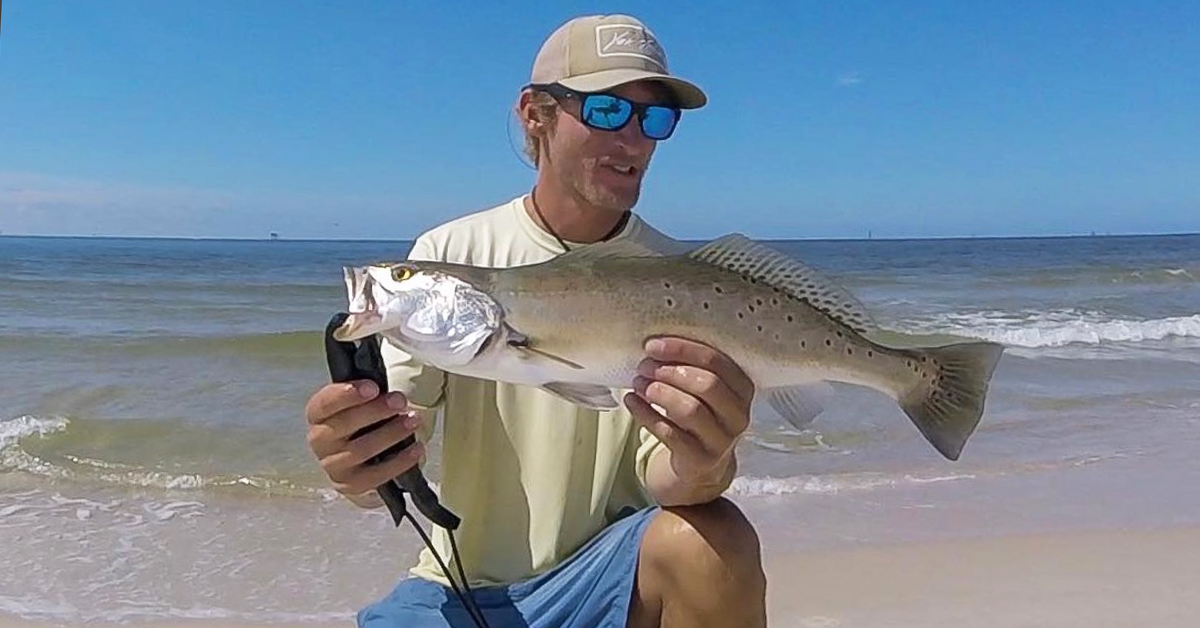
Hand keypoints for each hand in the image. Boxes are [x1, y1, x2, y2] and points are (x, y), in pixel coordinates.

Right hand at [304, 380, 424, 506]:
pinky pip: (375, 476)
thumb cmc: (360, 427)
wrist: (358, 464)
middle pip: (344, 424)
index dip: (347, 394)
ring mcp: (333, 465)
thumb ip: (366, 395)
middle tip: (400, 401)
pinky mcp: (350, 485)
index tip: (373, 387)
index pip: (325, 403)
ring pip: (361, 450)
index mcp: (319, 415)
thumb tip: (386, 384)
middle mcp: (320, 441)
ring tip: (413, 421)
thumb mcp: (358, 406)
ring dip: (391, 434)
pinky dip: (399, 462)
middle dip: (376, 411)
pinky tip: (416, 449)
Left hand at [624, 337, 754, 487]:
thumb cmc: (700, 414)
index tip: (652, 346)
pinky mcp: (700, 459)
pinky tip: (632, 402)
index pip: (716, 361)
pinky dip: (646, 414)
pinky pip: (670, 433)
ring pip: (690, 410)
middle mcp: (738, 414)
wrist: (702, 465)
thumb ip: (691, 368)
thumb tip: (655, 347)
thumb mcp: (705, 391)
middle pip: (707, 384)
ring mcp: (722, 440)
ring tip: (639, 384)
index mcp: (743, 388)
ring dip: (659, 392)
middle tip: (644, 366)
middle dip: (670, 371)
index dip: (682, 350)